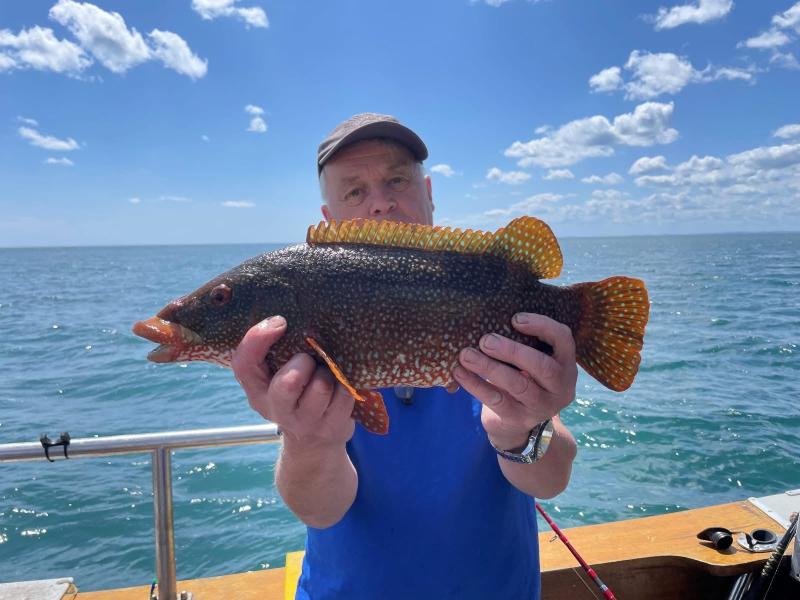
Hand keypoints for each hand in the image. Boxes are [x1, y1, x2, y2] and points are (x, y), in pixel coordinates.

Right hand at [231, 316, 354, 450]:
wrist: (314, 442)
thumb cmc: (295, 393)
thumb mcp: (275, 375)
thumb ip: (274, 350)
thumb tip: (285, 314)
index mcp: (257, 390)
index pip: (244, 363)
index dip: (259, 339)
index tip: (280, 321)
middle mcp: (277, 409)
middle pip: (288, 383)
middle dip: (303, 363)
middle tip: (309, 360)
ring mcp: (305, 422)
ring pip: (322, 386)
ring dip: (329, 373)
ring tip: (327, 374)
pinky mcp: (332, 428)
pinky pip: (345, 395)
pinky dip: (346, 385)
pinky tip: (340, 387)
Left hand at [453, 313, 576, 450]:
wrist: (516, 426)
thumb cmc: (521, 379)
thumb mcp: (530, 362)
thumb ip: (523, 344)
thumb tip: (489, 316)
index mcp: (566, 365)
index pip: (563, 339)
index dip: (542, 326)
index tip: (515, 319)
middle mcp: (560, 387)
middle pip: (543, 366)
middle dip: (512, 350)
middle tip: (485, 340)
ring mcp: (541, 407)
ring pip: (518, 384)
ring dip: (489, 367)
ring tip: (466, 355)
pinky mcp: (519, 419)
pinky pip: (496, 400)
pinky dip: (476, 384)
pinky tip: (460, 373)